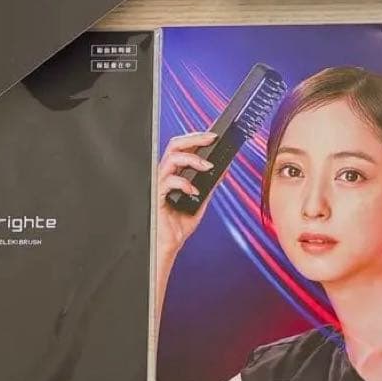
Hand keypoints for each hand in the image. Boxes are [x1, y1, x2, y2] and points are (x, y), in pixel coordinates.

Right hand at [155, 130, 217, 260]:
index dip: (196, 137)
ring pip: (171, 158)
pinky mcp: (156, 195)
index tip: (214, 136)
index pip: (182, 147)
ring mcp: (159, 183)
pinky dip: (184, 183)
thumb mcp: (201, 199)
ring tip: (207, 167)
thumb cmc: (179, 223)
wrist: (169, 244)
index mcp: (174, 172)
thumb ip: (210, 184)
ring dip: (192, 159)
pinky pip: (168, 181)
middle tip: (211, 139)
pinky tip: (194, 191)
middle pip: (174, 144)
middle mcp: (165, 174)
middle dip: (194, 138)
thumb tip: (224, 168)